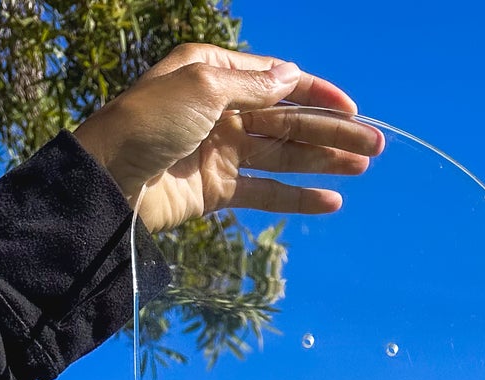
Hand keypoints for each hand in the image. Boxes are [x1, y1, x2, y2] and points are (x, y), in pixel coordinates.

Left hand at [74, 43, 382, 231]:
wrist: (109, 181)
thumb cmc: (146, 122)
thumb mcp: (203, 88)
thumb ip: (253, 86)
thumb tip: (292, 77)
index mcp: (214, 73)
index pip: (277, 80)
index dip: (316, 93)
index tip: (352, 108)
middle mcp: (221, 109)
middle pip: (287, 120)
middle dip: (331, 131)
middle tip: (375, 144)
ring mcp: (220, 152)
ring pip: (284, 155)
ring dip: (324, 161)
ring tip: (362, 166)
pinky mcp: (217, 191)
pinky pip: (266, 192)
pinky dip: (298, 197)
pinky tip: (331, 200)